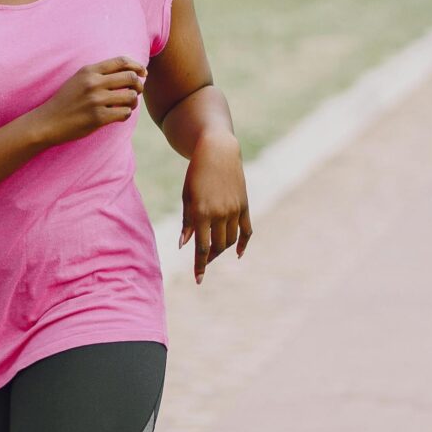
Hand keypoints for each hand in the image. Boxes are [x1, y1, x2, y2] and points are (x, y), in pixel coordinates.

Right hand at [30, 57, 145, 146]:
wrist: (48, 121)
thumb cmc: (66, 101)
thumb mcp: (79, 79)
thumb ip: (100, 74)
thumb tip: (130, 72)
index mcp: (89, 70)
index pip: (121, 61)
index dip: (137, 66)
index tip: (143, 73)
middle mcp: (93, 83)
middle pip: (131, 78)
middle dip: (138, 85)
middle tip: (135, 92)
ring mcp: (96, 100)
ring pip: (130, 96)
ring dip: (133, 102)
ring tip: (127, 105)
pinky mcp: (98, 117)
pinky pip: (124, 113)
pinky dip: (125, 114)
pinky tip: (118, 115)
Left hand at [177, 135, 250, 282]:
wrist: (218, 152)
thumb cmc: (196, 174)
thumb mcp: (187, 197)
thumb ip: (187, 222)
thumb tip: (184, 245)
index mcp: (202, 212)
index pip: (201, 247)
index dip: (200, 265)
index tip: (198, 279)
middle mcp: (220, 213)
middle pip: (217, 246)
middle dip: (210, 257)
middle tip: (203, 260)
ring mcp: (234, 210)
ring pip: (231, 240)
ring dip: (222, 250)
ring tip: (214, 252)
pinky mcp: (244, 205)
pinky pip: (246, 231)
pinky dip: (243, 244)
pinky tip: (238, 254)